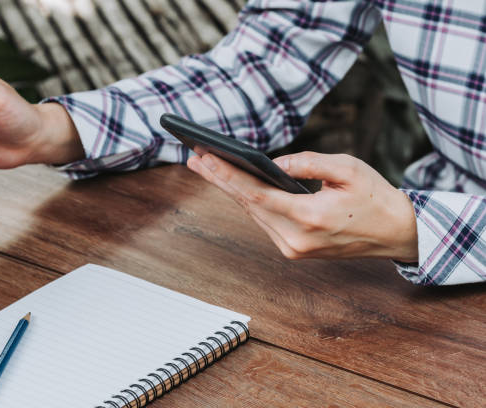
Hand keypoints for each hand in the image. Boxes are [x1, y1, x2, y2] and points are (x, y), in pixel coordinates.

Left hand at [187, 151, 417, 261]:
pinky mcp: (293, 249)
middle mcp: (295, 240)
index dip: (227, 175)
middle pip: (247, 205)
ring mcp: (292, 249)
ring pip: (253, 213)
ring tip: (208, 166)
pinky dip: (248, 201)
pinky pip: (264, 220)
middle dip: (219, 179)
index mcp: (309, 219)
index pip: (256, 195)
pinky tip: (234, 183)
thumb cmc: (375, 197)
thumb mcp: (347, 168)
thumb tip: (273, 162)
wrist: (394, 233)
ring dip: (230, 190)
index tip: (204, 158)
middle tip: (194, 157)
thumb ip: (308, 162)